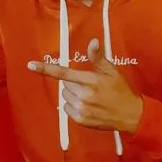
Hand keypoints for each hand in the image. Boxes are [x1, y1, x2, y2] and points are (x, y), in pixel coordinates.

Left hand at [28, 39, 142, 133]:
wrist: (131, 115)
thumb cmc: (121, 90)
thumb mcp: (112, 71)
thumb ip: (98, 58)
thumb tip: (92, 41)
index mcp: (90, 81)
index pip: (63, 73)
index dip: (45, 69)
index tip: (30, 65)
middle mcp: (83, 96)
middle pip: (65, 84)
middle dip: (73, 82)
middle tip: (88, 84)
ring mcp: (81, 109)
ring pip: (65, 96)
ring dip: (73, 94)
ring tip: (90, 96)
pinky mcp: (81, 120)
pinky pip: (67, 108)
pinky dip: (73, 105)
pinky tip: (87, 105)